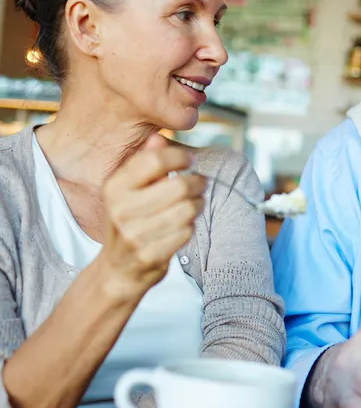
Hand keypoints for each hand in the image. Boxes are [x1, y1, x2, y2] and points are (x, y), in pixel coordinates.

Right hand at [98, 134, 206, 298]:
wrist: (117, 270)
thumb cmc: (129, 222)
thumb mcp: (127, 190)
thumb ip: (144, 163)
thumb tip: (159, 137)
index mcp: (114, 187)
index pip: (154, 160)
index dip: (180, 156)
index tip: (190, 160)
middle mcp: (121, 210)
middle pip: (178, 185)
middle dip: (196, 182)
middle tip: (200, 183)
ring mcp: (135, 234)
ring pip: (187, 209)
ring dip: (197, 204)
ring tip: (195, 203)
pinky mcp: (150, 254)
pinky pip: (186, 232)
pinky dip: (190, 226)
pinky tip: (184, 225)